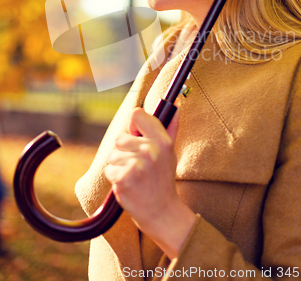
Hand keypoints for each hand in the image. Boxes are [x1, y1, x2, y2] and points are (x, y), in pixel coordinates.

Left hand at [104, 105, 195, 257]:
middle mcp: (150, 151)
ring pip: (112, 155)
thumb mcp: (170, 151)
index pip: (136, 114)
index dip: (134, 126)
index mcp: (162, 140)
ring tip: (135, 176)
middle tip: (139, 165)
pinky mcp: (122, 179)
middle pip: (120, 137)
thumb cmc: (163, 178)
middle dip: (125, 150)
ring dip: (119, 165)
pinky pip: (109, 170)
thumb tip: (175, 104)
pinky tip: (129, 184)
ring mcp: (136, 166)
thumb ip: (170, 126)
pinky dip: (115, 178)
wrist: (161, 212)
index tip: (137, 137)